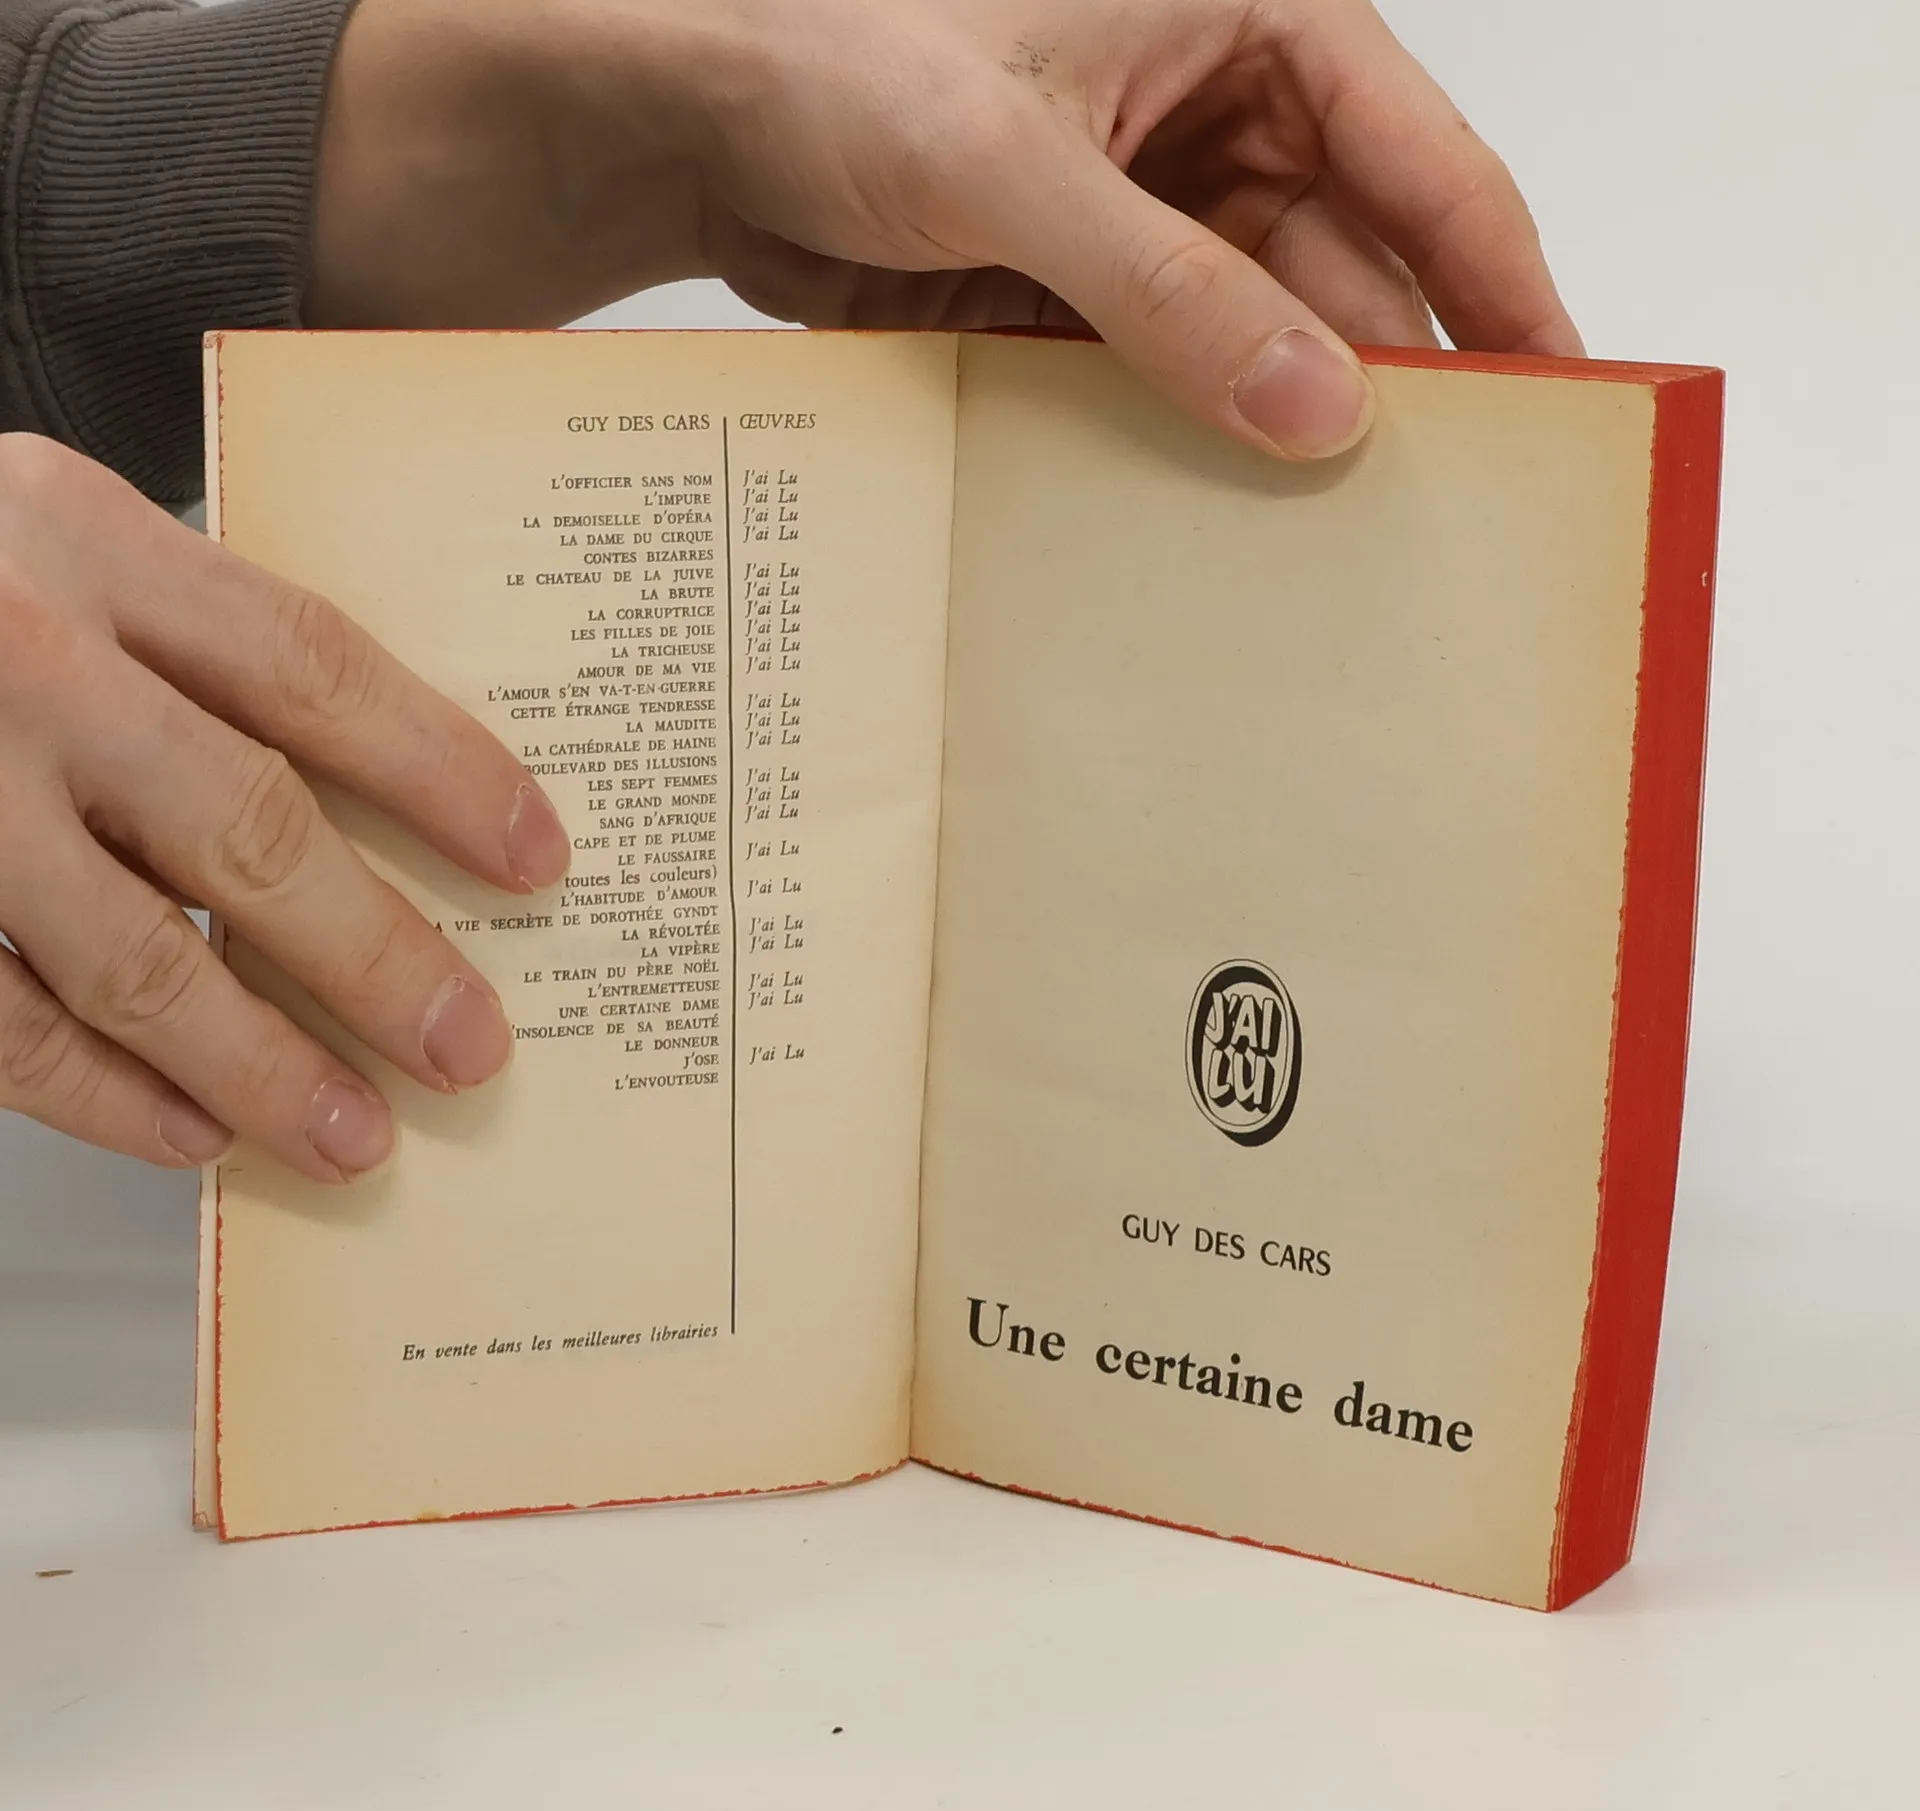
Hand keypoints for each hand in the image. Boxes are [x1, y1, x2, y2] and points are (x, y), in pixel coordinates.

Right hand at [0, 438, 568, 1177]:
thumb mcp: (42, 537)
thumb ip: (175, 638)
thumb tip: (363, 804)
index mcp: (80, 536)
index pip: (313, 666)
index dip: (442, 769)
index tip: (537, 858)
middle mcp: (10, 653)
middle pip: (243, 824)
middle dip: (376, 954)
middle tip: (471, 1044)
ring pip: (124, 950)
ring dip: (255, 1062)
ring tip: (354, 1135)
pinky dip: (99, 1093)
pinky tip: (191, 1136)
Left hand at [310, 0, 1579, 460]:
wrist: (682, 116)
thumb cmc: (827, 50)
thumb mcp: (1013, 160)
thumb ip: (1170, 288)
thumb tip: (1316, 404)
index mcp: (1250, 21)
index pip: (1427, 163)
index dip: (1503, 284)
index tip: (1561, 398)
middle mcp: (1215, 114)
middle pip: (1349, 269)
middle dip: (1381, 386)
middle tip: (1426, 520)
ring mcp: (1147, 211)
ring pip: (1258, 336)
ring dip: (1273, 430)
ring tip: (1316, 546)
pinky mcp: (1078, 288)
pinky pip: (1163, 375)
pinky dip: (1178, 440)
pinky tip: (1199, 516)